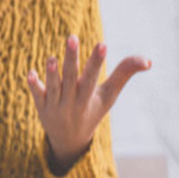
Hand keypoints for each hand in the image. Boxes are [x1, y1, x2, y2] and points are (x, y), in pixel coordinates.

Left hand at [26, 35, 150, 173]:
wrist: (70, 140)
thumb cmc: (92, 110)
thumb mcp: (108, 95)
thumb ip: (124, 73)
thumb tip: (148, 60)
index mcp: (89, 98)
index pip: (93, 78)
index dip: (97, 61)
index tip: (102, 44)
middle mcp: (72, 102)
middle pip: (71, 78)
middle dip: (72, 59)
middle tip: (72, 37)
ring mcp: (55, 105)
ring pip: (53, 88)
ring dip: (52, 74)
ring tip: (52, 57)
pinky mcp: (40, 106)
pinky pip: (36, 95)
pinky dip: (32, 85)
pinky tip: (29, 73)